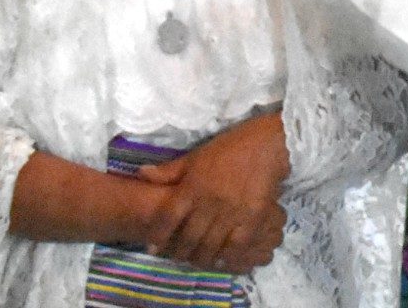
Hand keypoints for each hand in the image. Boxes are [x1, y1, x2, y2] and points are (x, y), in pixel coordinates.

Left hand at [136, 112, 288, 272]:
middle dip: (179, 252)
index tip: (153, 247)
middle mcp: (209, 202)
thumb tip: (141, 174)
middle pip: (189, 237)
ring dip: (201, 258)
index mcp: (193, 185)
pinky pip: (236, 245)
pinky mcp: (253, 218)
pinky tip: (222, 261)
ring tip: (196, 261)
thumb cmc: (228, 149)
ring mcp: (232, 212)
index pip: (169, 217)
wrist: (266, 145)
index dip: (159, 235)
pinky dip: (226, 257)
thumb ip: (169, 171)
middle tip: (175, 258)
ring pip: (211, 245)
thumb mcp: (195, 157)